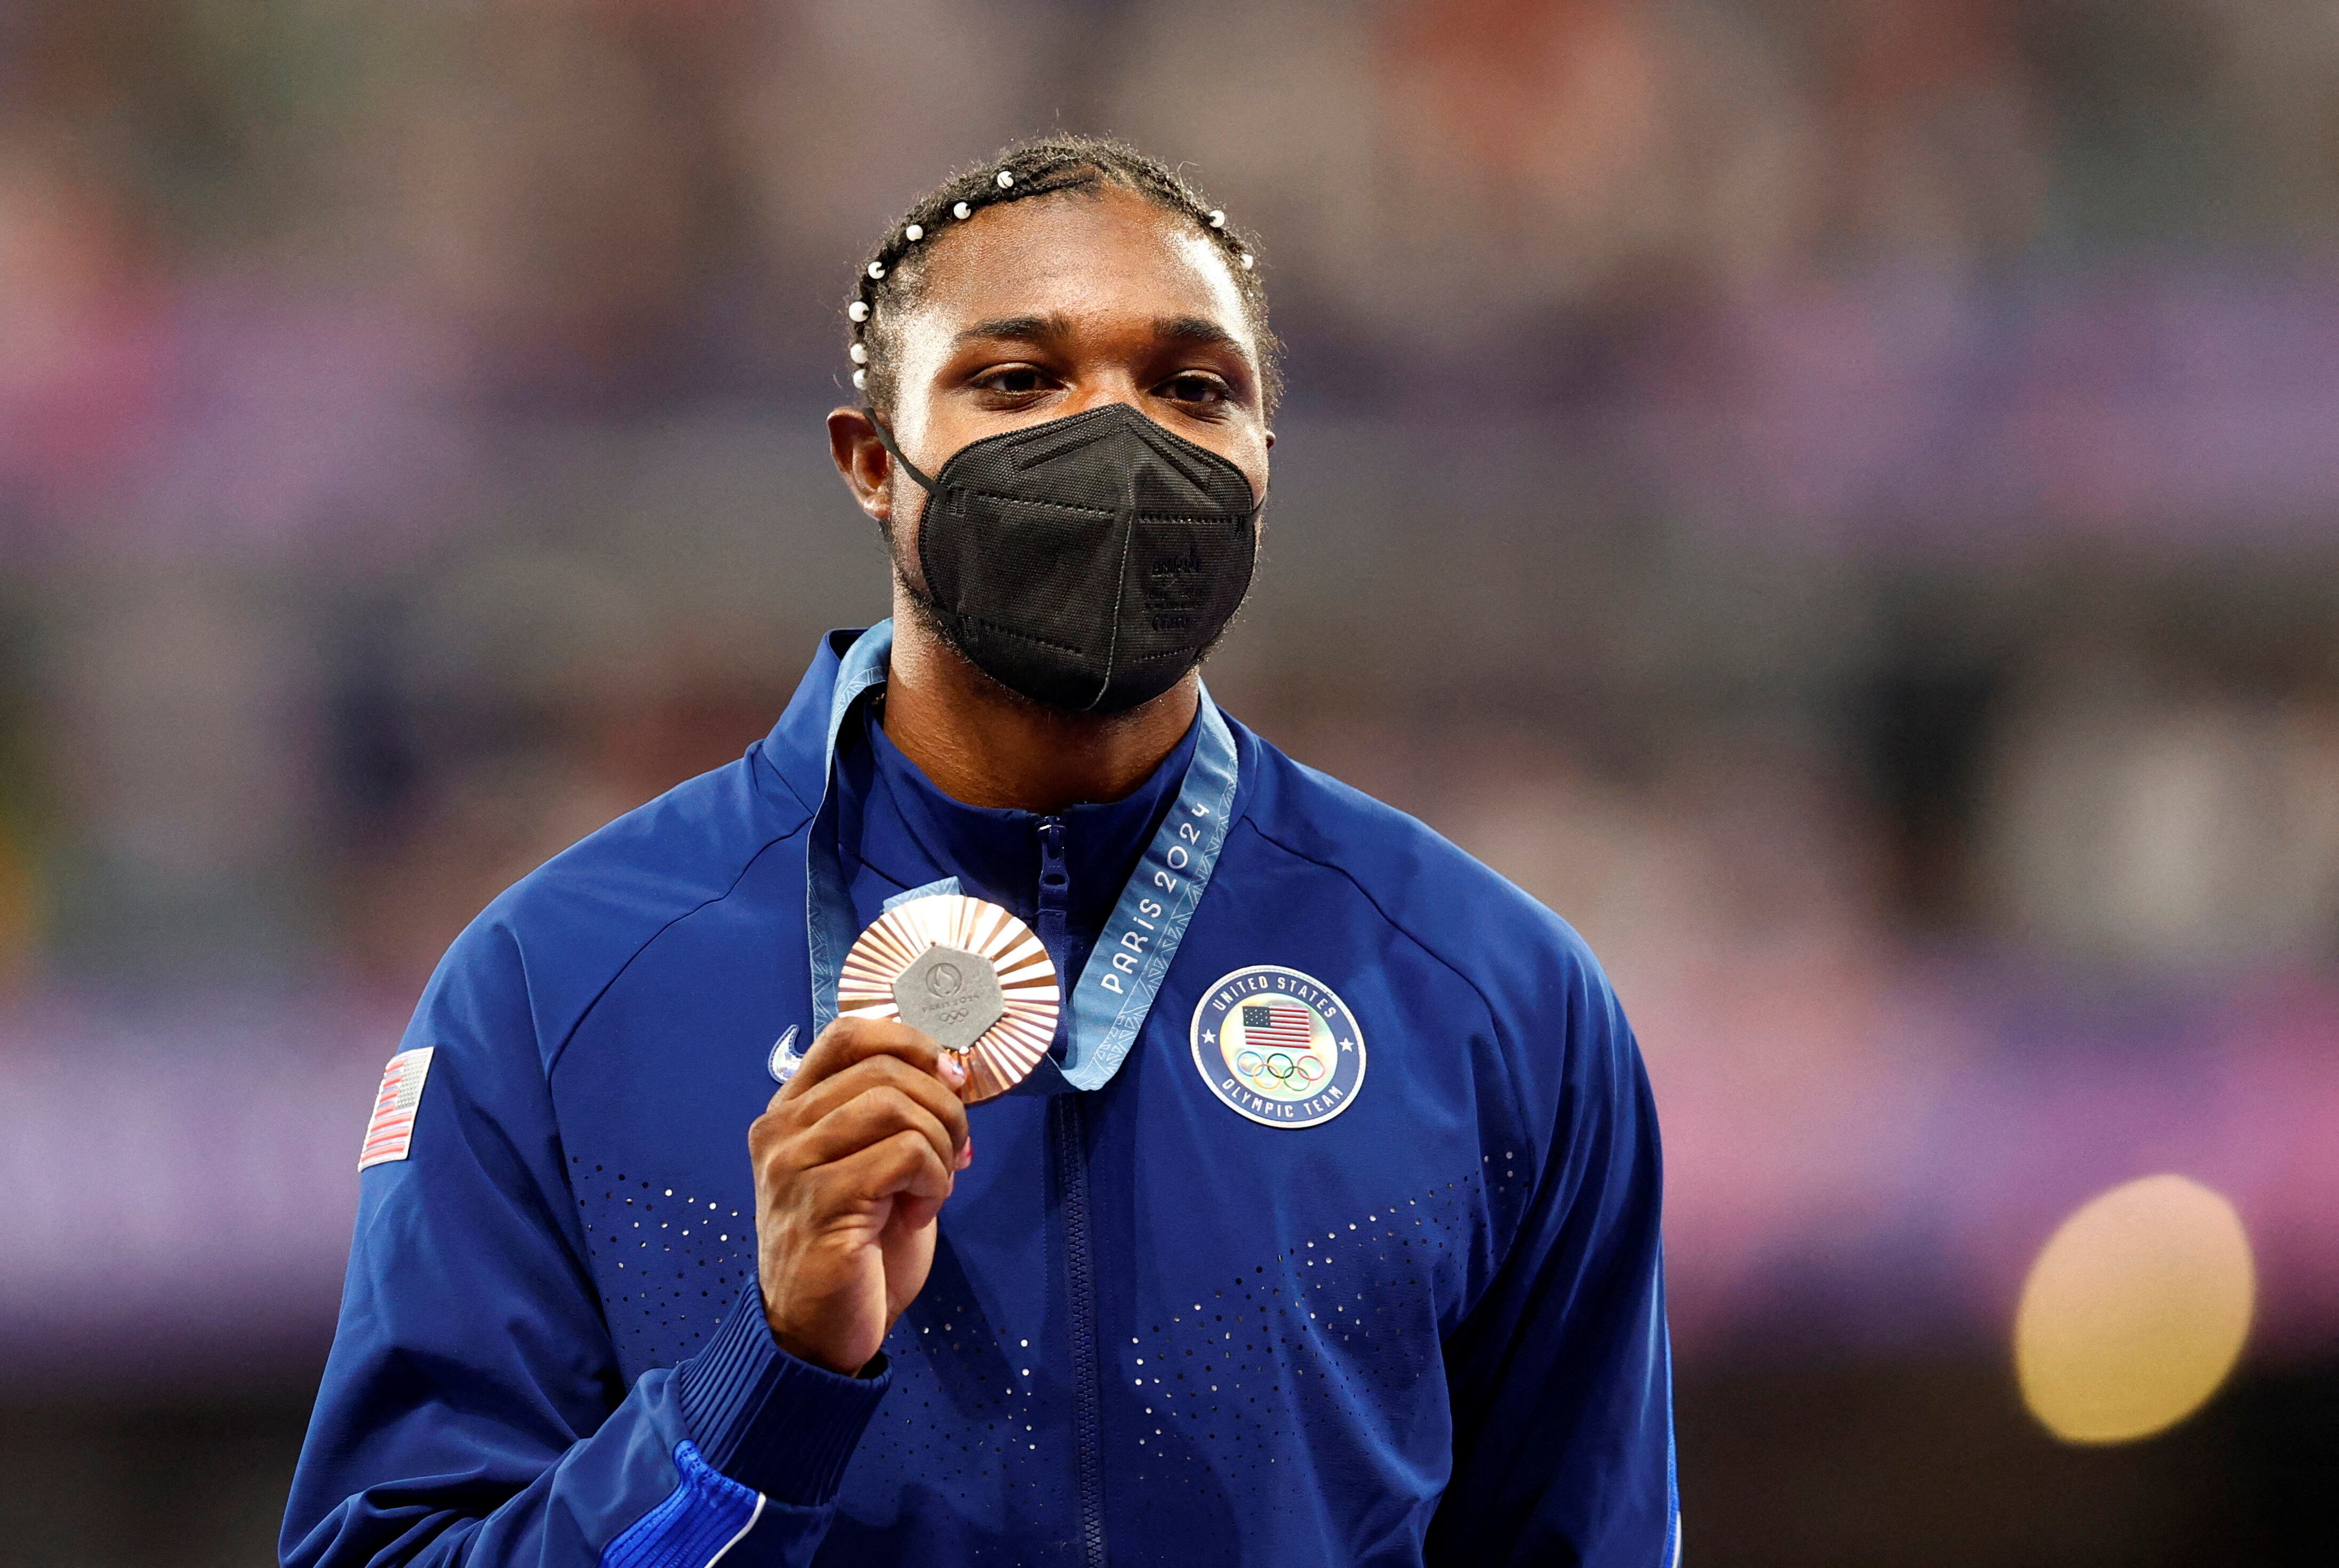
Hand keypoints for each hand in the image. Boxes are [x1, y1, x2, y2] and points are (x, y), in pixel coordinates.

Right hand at [750, 1017, 972, 1374]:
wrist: (819, 1336)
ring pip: (898, 1105)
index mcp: (790, 1112)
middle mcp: (781, 1130)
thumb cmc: (857, 1251)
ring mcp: (794, 1166)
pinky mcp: (822, 1203)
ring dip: (940, 1144)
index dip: (911, 1042)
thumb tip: (953, 1070)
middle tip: (955, 1153)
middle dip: (943, 1105)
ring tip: (933, 1188)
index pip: (847, 1033)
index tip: (949, 1076)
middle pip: (886, 1068)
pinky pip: (907, 1154)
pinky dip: (934, 1180)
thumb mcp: (875, 1165)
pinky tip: (918, 1213)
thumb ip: (898, 1116)